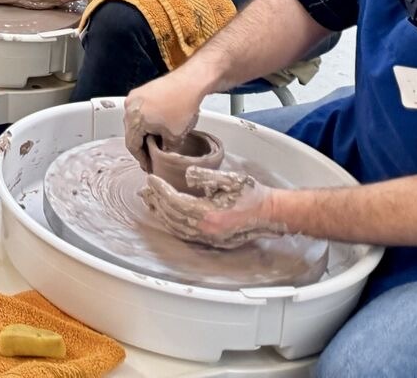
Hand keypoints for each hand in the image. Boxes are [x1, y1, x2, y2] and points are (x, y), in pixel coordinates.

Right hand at [123, 73, 205, 172]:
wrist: (190, 82)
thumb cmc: (181, 107)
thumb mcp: (174, 137)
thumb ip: (165, 150)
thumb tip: (162, 154)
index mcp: (133, 119)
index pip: (132, 145)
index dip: (141, 159)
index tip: (149, 166)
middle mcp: (129, 106)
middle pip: (132, 132)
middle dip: (143, 145)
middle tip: (153, 156)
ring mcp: (135, 96)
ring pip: (136, 121)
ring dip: (145, 133)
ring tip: (157, 142)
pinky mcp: (143, 91)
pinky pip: (140, 111)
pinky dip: (147, 121)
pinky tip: (158, 126)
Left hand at [138, 169, 285, 248]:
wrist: (270, 213)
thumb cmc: (252, 194)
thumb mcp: (230, 179)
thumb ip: (205, 176)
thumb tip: (186, 176)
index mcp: (209, 214)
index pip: (175, 202)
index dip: (161, 190)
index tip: (150, 179)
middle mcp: (207, 230)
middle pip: (173, 217)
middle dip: (157, 202)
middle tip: (145, 189)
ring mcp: (210, 238)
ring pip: (177, 228)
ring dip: (162, 214)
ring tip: (151, 201)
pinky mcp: (213, 240)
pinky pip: (186, 234)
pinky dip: (172, 225)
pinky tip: (167, 216)